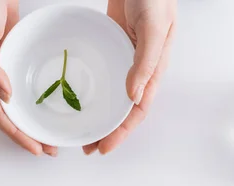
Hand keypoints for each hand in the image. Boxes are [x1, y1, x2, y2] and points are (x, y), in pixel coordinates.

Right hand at [0, 0, 56, 156]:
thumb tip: (5, 96)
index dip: (15, 133)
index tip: (35, 147)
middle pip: (8, 113)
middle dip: (26, 133)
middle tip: (49, 146)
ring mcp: (2, 63)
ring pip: (16, 100)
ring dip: (31, 117)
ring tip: (49, 130)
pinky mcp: (13, 51)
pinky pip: (23, 79)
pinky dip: (33, 94)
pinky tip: (45, 99)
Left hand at [83, 0, 175, 154]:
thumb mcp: (153, 29)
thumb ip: (145, 61)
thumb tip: (133, 96)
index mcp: (154, 68)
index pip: (139, 108)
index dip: (122, 131)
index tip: (104, 146)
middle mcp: (140, 66)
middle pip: (124, 107)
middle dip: (108, 129)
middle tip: (87, 145)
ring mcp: (125, 55)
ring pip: (113, 92)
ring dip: (100, 111)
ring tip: (81, 127)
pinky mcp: (112, 42)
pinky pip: (104, 70)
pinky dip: (94, 86)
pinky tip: (79, 92)